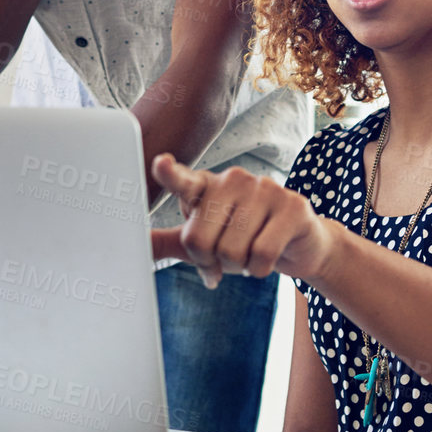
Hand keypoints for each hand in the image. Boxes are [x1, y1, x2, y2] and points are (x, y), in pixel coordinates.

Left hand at [148, 154, 337, 288]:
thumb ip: (170, 241)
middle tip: (226, 259)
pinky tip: (267, 258)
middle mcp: (234, 180)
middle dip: (210, 263)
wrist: (296, 245)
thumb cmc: (242, 239)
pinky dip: (259, 269)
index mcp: (206, 186)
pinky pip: (262, 254)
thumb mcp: (203, 240)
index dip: (170, 173)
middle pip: (200, 239)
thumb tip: (135, 246)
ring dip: (238, 267)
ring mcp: (265, 188)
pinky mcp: (292, 206)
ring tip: (250, 253)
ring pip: (232, 250)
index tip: (160, 163)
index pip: (183, 180)